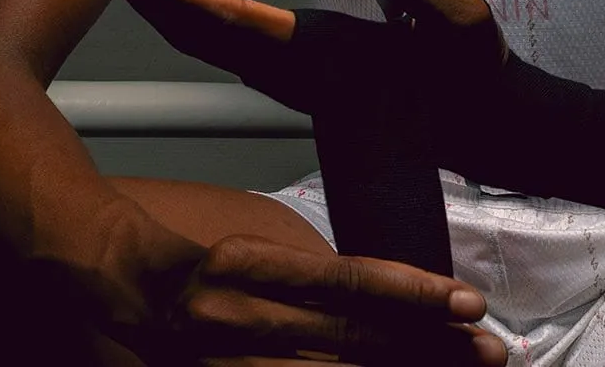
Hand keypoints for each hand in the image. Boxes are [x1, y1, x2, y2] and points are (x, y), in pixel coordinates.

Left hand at [67, 0, 507, 111]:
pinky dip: (176, 9)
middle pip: (187, 23)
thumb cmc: (471, 75)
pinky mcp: (294, 68)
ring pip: (196, 33)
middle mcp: (287, 65)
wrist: (481, 127)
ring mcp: (286, 70)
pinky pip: (218, 39)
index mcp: (316, 53)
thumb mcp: (452, 20)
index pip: (224, 19)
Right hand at [102, 224, 504, 365]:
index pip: (348, 283)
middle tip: (491, 352)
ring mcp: (231, 361)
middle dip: (426, 351)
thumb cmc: (199, 259)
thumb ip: (316, 280)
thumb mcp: (259, 248)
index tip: (469, 302)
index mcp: (254, 265)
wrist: (113, 280)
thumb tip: (391, 301)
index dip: (412, 294)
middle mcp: (244, 316)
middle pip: (351, 342)